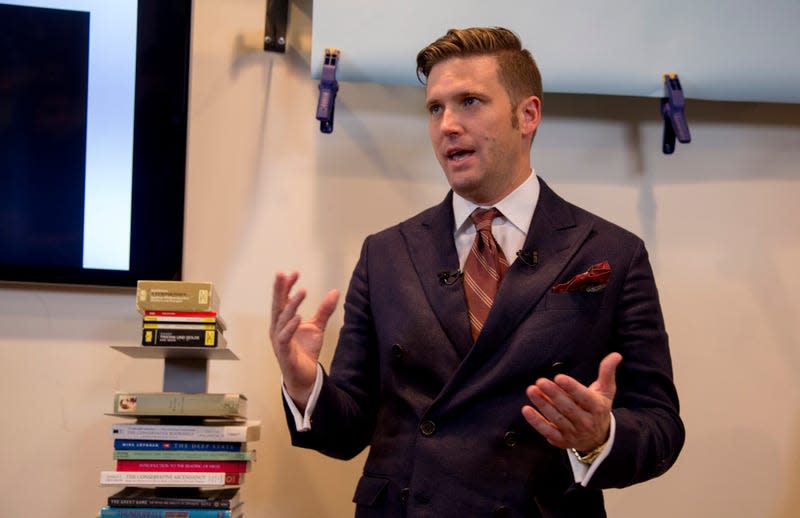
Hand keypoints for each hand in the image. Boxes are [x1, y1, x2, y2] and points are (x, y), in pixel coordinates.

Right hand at [270, 271, 339, 408]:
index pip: (282, 299)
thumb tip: (335, 291)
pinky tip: (298, 317)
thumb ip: (324, 310)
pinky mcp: (284, 352)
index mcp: (283, 321)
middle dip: (279, 289)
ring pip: (282, 319)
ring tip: (301, 292)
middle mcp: (277, 328)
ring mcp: (279, 340)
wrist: (305, 376)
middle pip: (277, 305)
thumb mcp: (317, 326)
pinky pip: (284, 338)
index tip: (294, 272)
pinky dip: (290, 327)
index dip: (287, 286)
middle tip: (283, 274)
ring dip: (291, 305)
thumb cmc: (305, 351)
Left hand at [521, 352, 621, 451]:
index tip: (559, 377)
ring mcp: (573, 433)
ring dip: (542, 404)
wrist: (598, 439)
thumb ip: (607, 372)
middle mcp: (586, 422)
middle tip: (540, 381)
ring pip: (556, 418)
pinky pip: (547, 430)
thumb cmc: (598, 407)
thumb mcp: (606, 391)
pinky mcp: (561, 440)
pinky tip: (526, 409)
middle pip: (568, 408)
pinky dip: (536, 422)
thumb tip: (616, 354)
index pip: (584, 397)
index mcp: (597, 408)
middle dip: (553, 394)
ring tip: (531, 390)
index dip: (571, 388)